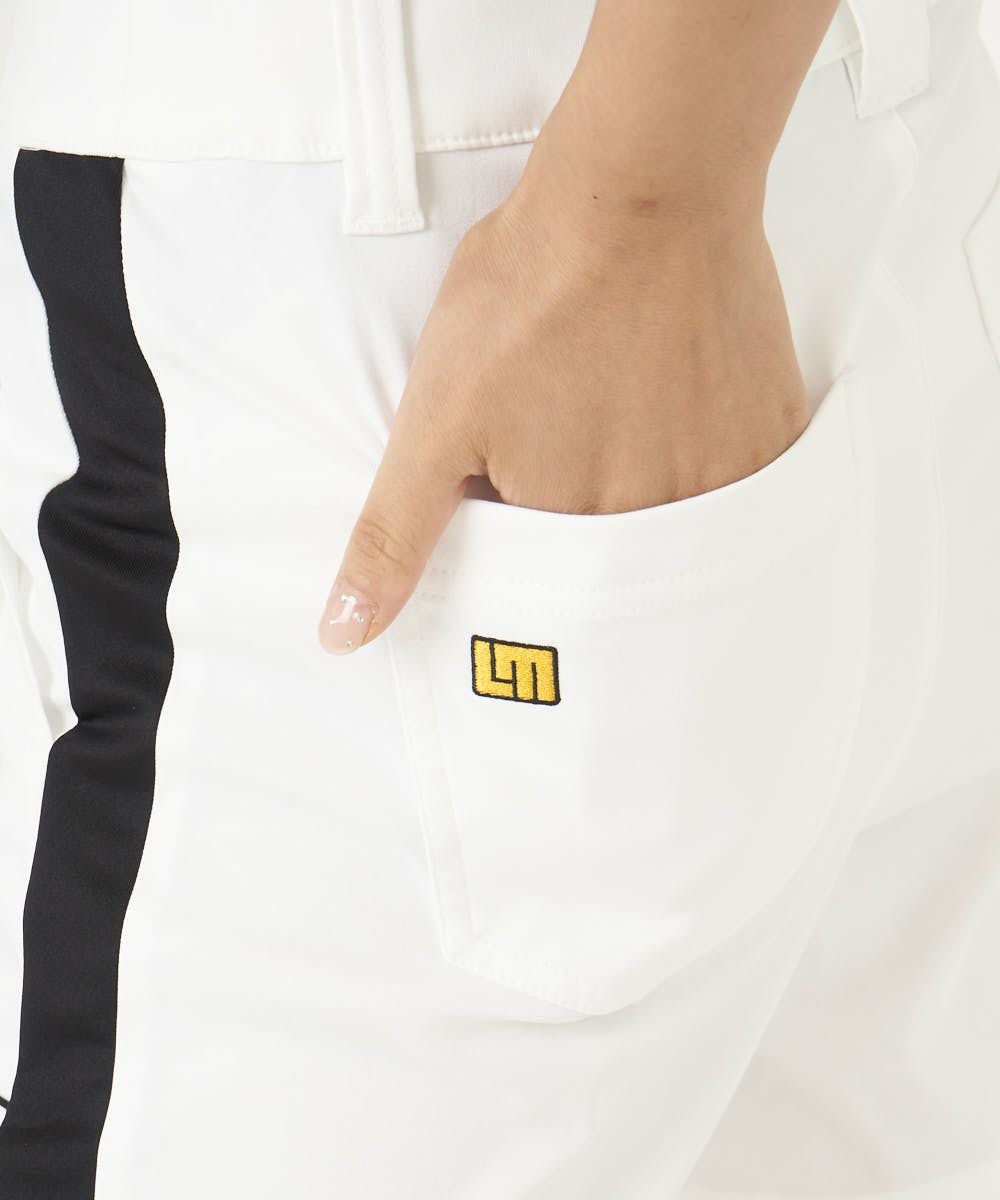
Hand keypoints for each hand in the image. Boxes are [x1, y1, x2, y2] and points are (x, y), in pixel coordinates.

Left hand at [316, 172, 808, 654]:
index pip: (547, 581)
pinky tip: (673, 394)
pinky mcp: (773, 439)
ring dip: (642, 476)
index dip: (523, 517)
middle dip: (582, 500)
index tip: (523, 456)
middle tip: (574, 410)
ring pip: (672, 520)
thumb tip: (344, 636)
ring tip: (618, 396)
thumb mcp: (435, 419)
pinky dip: (700, 454)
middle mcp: (665, 530)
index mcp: (577, 537)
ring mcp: (730, 484)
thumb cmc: (530, 297)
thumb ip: (394, 536)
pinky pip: (732, 484)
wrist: (642, 192)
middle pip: (613, 555)